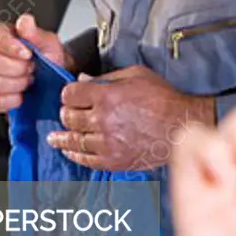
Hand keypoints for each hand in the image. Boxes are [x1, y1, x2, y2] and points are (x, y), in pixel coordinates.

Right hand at [0, 13, 69, 112]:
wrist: (52, 80)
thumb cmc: (47, 57)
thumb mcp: (48, 43)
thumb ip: (35, 33)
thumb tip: (25, 21)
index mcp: (1, 36)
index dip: (10, 46)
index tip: (28, 54)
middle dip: (18, 68)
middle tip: (32, 68)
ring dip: (17, 84)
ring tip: (28, 80)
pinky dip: (12, 100)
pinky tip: (21, 94)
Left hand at [46, 65, 214, 169]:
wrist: (181, 127)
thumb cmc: (163, 99)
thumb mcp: (136, 75)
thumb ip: (107, 77)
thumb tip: (84, 79)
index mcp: (107, 96)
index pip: (70, 94)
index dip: (68, 93)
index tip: (70, 95)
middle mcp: (103, 120)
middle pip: (69, 117)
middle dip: (66, 113)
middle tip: (67, 113)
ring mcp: (107, 143)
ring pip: (74, 139)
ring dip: (62, 137)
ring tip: (54, 137)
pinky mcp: (114, 160)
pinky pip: (86, 159)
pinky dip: (75, 154)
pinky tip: (69, 151)